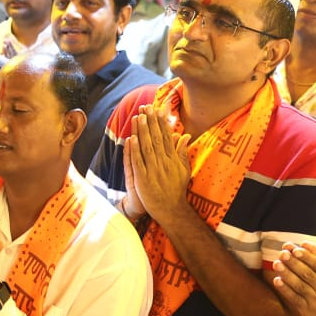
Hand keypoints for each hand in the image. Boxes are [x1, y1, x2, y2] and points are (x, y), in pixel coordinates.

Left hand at [127, 106, 191, 226]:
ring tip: (139, 116)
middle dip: (150, 122)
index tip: (157, 109)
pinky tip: (132, 138)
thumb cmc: (176, 189)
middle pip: (156, 138)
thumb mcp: (183, 169)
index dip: (161, 122)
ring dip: (142, 131)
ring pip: (147, 147)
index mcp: (173, 159)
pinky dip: (135, 150)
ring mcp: (153, 170)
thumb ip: (182, 152)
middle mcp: (164, 162)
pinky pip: (138, 162)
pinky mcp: (143, 179)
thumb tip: (184, 135)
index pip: (166, 137)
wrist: (170, 209)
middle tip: (146, 107)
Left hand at [274, 242, 315, 315]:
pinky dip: (285, 289)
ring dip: (287, 274)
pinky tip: (277, 280)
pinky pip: (295, 298)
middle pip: (308, 275)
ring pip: (300, 286)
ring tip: (276, 264)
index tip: (296, 249)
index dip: (308, 257)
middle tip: (283, 253)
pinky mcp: (306, 309)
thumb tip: (304, 243)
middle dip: (294, 263)